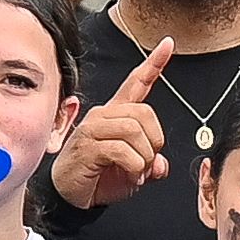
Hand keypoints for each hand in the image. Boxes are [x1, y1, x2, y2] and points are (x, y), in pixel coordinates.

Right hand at [51, 38, 173, 210]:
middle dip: (155, 141)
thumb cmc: (98, 177)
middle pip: (145, 113)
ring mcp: (93, 129)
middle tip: (148, 162)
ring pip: (134, 130)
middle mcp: (103, 116)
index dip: (153, 64)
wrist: (71, 195)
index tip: (167, 44)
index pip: (136, 83)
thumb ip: (151, 162)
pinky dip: (134, 167)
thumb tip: (161, 165)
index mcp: (116, 114)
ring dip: (144, 157)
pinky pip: (122, 150)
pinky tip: (129, 175)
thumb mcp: (133, 170)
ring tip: (137, 172)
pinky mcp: (88, 146)